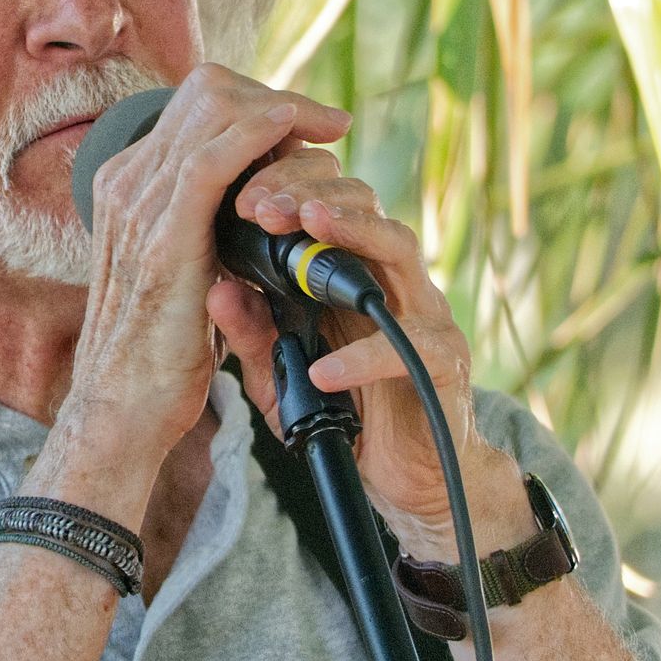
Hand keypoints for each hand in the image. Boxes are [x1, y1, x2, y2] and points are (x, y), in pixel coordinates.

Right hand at [62, 64, 350, 464]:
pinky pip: (213, 158)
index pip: (195, 105)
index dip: (255, 101)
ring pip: (213, 110)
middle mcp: (127, 181)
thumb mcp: (182, 268)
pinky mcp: (163, 234)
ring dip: (280, 109)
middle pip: (205, 91)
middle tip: (326, 121)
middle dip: (275, 94)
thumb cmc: (160, 349)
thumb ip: (208, 227)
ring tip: (326, 127)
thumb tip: (262, 199)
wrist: (124, 407)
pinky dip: (258, 133)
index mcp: (127, 185)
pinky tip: (294, 132)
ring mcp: (138, 203)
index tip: (305, 125)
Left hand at [206, 143, 502, 548]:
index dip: (285, 183)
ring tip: (307, 225)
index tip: (239, 196)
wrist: (406, 476)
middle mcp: (387, 277)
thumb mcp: (278, 372)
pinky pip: (410, 347)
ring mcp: (421, 313)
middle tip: (262, 205)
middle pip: (362, 202)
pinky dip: (363, 355)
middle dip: (309, 192)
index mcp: (346, 267)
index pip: (323, 197)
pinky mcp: (443, 362)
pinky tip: (323, 369)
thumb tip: (217, 289)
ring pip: (399, 247)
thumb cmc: (340, 409)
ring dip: (352, 230)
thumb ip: (250, 333)